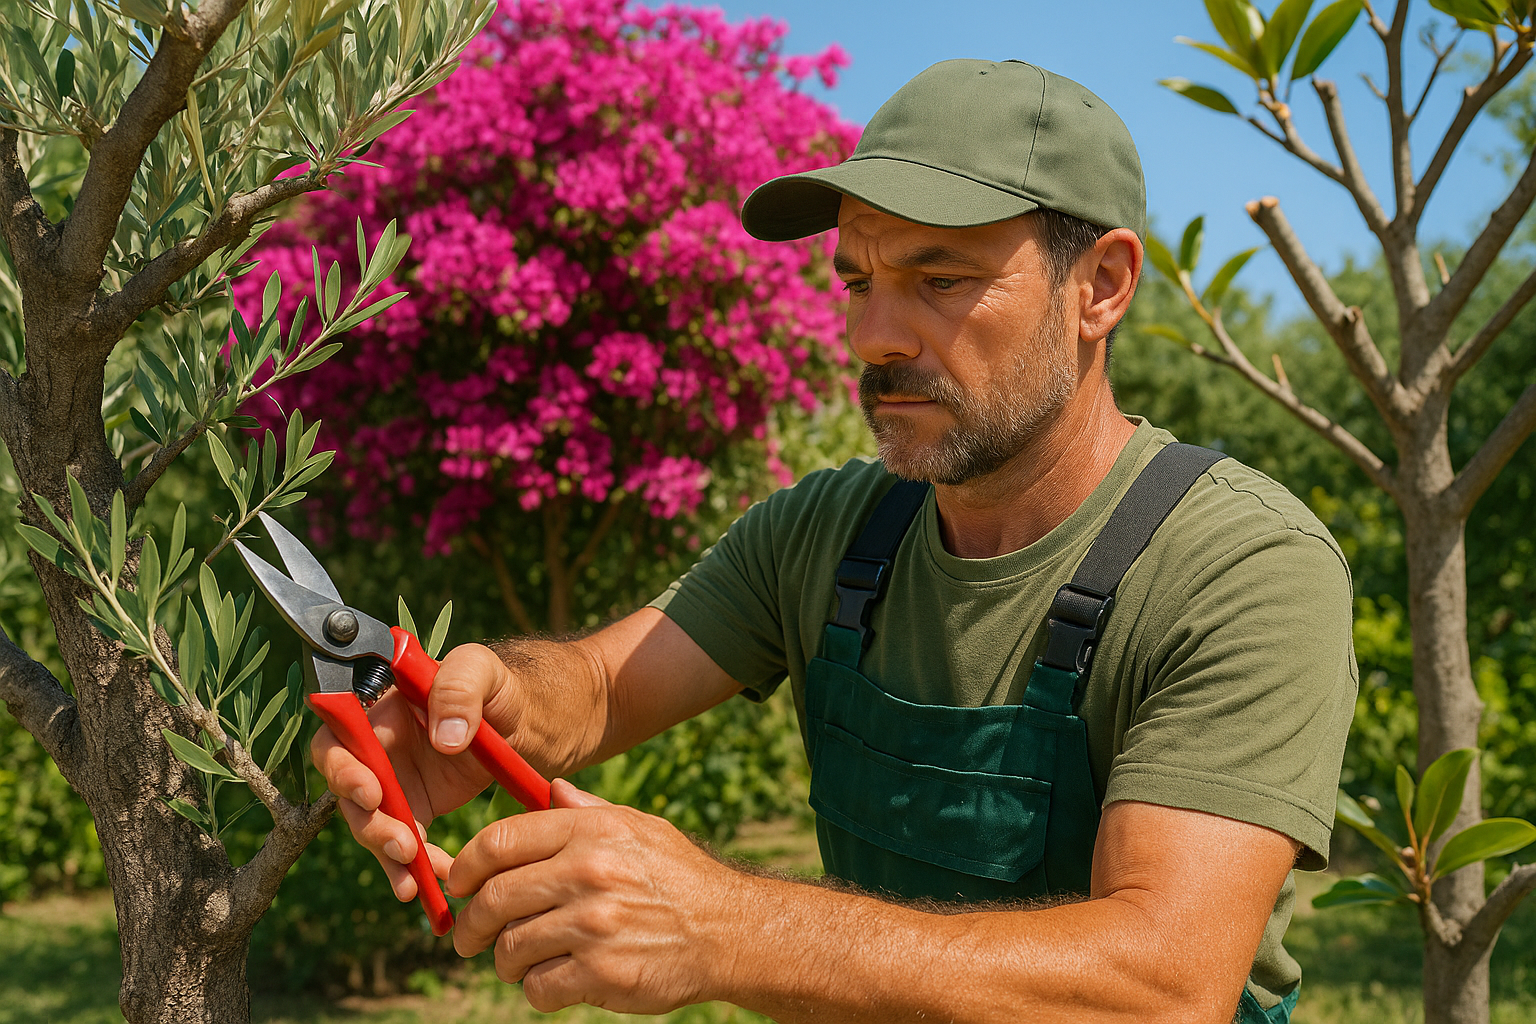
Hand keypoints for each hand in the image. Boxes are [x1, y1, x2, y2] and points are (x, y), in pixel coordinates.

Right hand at [310, 642, 531, 900]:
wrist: (538, 718)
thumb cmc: (504, 684)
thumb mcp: (483, 670)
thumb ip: (459, 689)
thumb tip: (442, 739)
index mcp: (382, 708)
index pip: (336, 738)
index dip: (341, 768)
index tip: (372, 792)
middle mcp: (381, 748)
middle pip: (350, 791)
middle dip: (368, 822)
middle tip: (401, 844)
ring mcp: (398, 781)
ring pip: (374, 824)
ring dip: (388, 853)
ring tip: (413, 878)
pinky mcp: (420, 809)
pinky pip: (405, 843)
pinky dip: (414, 868)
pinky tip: (430, 887)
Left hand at [449, 779, 748, 1014]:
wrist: (729, 930)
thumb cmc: (677, 876)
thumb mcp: (639, 827)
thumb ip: (587, 811)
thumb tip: (548, 790)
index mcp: (591, 831)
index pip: (500, 842)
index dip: (466, 866)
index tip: (459, 884)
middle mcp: (589, 872)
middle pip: (494, 898)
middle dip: (471, 924)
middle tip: (470, 937)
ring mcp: (594, 925)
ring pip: (510, 948)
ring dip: (507, 961)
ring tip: (524, 960)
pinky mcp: (601, 974)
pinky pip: (538, 988)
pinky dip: (539, 989)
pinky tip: (557, 979)